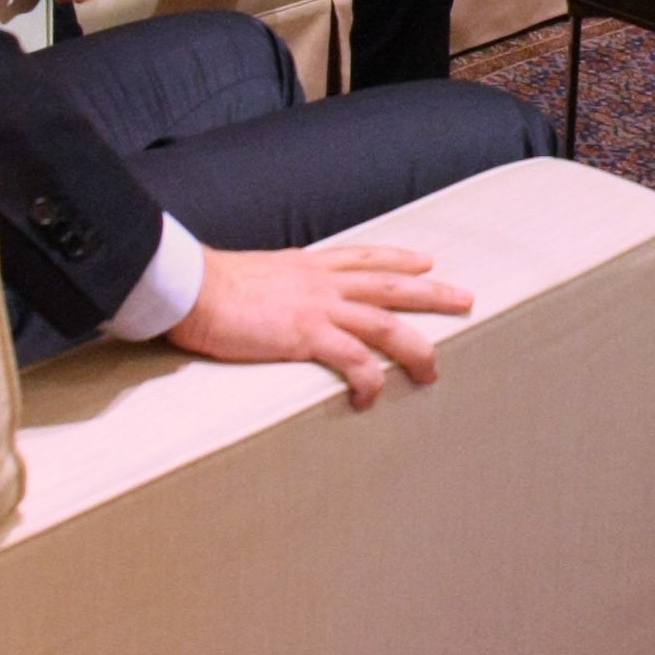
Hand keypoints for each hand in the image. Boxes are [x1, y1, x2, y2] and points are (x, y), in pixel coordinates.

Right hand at [166, 240, 472, 405]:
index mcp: (307, 265)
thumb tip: (270, 298)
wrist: (190, 287)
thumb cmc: (207, 286)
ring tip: (434, 370)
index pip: (364, 257)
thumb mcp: (251, 275)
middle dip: (432, 292)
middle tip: (465, 299)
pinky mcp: (306, 335)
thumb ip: (271, 287)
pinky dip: (369, 380)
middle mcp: (321, 282)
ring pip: (385, 324)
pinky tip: (373, 397)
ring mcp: (318, 307)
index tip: (425, 260)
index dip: (398, 258)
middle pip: (391, 284)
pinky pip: (353, 361)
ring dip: (415, 347)